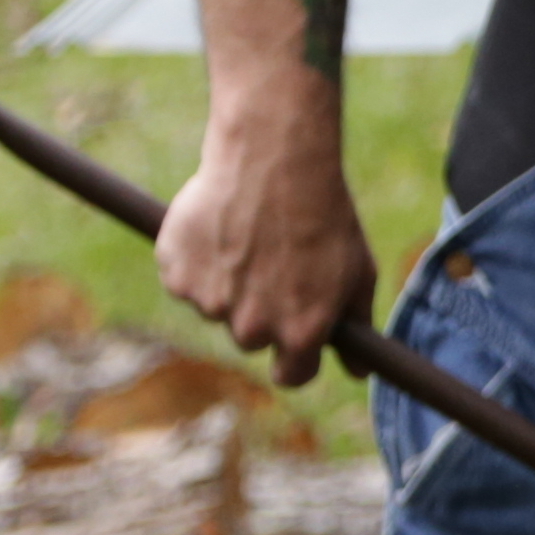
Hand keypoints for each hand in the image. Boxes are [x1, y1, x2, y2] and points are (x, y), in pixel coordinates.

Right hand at [158, 123, 382, 385]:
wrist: (274, 159)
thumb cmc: (325, 214)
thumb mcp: (357, 272)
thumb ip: (357, 327)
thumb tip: (357, 372)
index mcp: (300, 334)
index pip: (292, 375)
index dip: (294, 358)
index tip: (292, 342)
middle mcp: (253, 328)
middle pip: (251, 340)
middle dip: (260, 312)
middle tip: (271, 265)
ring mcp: (210, 303)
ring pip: (215, 307)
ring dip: (226, 283)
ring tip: (246, 236)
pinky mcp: (176, 274)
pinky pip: (183, 279)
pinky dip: (194, 259)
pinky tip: (217, 226)